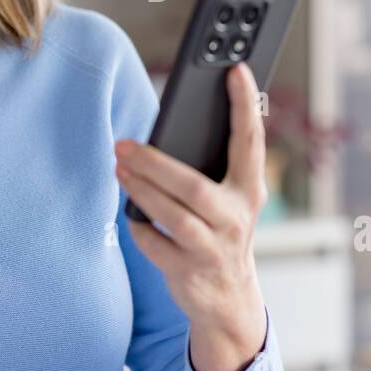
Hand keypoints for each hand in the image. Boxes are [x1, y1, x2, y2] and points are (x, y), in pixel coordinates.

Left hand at [114, 61, 269, 370]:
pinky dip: (140, 228)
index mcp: (249, 190)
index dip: (245, 103)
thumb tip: (167, 133)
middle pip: (193, 185)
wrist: (229, 301)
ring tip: (119, 168)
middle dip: (154, 163)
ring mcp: (213, 248)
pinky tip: (130, 215)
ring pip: (172, 215)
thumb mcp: (229, 201)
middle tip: (123, 144)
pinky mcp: (189, 271)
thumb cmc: (221, 233)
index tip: (235, 69)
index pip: (251, 140)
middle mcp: (236, 218)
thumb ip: (213, 169)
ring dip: (140, 190)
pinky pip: (155, 244)